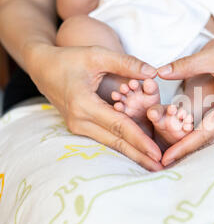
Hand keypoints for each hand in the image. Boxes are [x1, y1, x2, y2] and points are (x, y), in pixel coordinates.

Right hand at [26, 44, 162, 170]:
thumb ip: (126, 63)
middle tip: (161, 168)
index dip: (139, 140)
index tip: (156, 152)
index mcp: (83, 104)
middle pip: (116, 142)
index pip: (119, 126)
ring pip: (110, 144)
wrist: (42, 68)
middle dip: (140, 156)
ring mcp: (77, 127)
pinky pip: (104, 139)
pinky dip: (122, 147)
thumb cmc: (69, 59)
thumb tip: (153, 73)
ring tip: (153, 165)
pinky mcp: (79, 128)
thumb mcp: (97, 55)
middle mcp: (79, 120)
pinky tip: (138, 154)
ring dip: (132, 155)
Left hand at [157, 34, 213, 165]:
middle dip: (187, 150)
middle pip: (210, 142)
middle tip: (163, 158)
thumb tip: (159, 72)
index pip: (203, 134)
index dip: (183, 148)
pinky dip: (211, 138)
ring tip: (176, 152)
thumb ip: (186, 65)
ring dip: (198, 144)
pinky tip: (196, 140)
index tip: (165, 159)